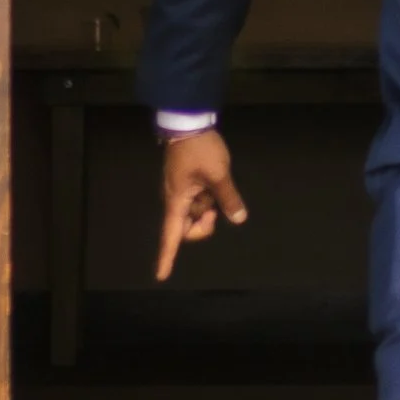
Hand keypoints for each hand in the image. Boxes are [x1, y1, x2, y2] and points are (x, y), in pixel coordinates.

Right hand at [155, 129, 246, 279]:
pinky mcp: (187, 185)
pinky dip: (208, 200)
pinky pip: (198, 202)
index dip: (166, 257)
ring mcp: (181, 193)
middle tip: (216, 208)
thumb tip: (238, 218)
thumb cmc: (199, 150)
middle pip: (186, 229)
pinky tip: (215, 185)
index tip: (162, 275)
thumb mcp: (218, 173)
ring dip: (207, 210)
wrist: (188, 124)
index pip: (171, 235)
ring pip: (194, 215)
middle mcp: (175, 201)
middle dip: (203, 226)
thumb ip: (228, 198)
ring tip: (216, 189)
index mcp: (177, 201)